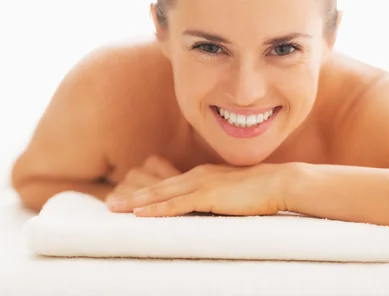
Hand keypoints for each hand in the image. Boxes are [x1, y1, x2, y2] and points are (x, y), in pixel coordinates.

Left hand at [106, 163, 290, 216]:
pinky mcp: (209, 195)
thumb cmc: (260, 190)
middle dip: (131, 196)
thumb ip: (215, 198)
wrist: (279, 182)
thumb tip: (207, 209)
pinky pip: (177, 204)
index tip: (127, 199)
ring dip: (136, 202)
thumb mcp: (231, 192)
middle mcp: (196, 176)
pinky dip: (157, 208)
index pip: (166, 185)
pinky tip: (142, 214)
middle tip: (109, 204)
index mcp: (201, 176)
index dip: (145, 192)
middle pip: (157, 188)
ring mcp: (201, 184)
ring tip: (115, 208)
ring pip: (161, 194)